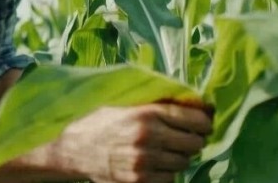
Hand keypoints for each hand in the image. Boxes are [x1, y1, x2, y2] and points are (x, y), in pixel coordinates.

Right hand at [57, 102, 212, 182]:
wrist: (73, 148)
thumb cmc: (101, 120)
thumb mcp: (128, 103)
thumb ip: (160, 102)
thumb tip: (200, 104)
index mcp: (146, 113)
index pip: (194, 120)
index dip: (204, 122)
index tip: (204, 123)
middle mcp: (148, 137)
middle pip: (194, 143)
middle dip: (193, 140)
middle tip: (185, 137)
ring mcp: (144, 162)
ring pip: (184, 162)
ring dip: (179, 156)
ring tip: (165, 149)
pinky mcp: (139, 181)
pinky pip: (170, 178)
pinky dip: (166, 172)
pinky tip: (154, 163)